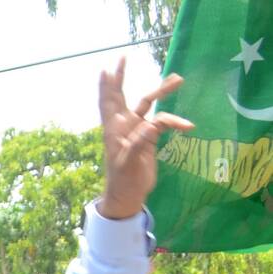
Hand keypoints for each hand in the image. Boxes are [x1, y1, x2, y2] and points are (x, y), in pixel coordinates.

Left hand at [97, 58, 192, 220]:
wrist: (129, 195)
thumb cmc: (123, 181)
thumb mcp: (128, 164)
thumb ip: (139, 143)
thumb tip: (151, 124)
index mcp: (114, 130)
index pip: (108, 103)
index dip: (106, 86)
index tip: (106, 68)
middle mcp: (124, 126)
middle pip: (123, 96)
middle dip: (122, 78)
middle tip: (124, 58)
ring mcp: (137, 130)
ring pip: (147, 105)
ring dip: (161, 92)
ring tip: (178, 79)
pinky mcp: (149, 138)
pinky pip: (163, 122)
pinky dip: (174, 122)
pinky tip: (187, 125)